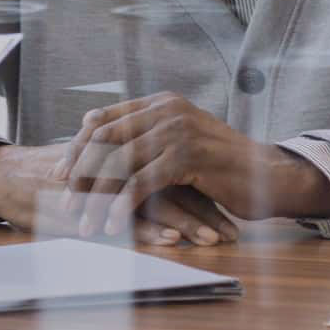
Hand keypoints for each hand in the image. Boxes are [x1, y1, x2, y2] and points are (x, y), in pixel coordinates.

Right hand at [0, 143, 238, 246]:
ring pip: (154, 203)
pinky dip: (149, 227)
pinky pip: (122, 217)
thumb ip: (127, 173)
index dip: (204, 192)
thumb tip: (168, 184)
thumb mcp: (95, 170)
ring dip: (187, 222)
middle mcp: (121, 168)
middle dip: (205, 211)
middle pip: (173, 187)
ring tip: (213, 238)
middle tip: (232, 231)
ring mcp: (106, 188)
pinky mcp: (89, 206)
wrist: (7, 178)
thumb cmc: (55, 179)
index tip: (232, 210)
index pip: (174, 173)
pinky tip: (172, 237)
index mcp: (126, 157)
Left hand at [53, 93, 329, 236]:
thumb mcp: (181, 146)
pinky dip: (122, 206)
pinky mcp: (187, 157)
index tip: (61, 176)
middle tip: (65, 202)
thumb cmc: (223, 167)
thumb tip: (102, 147)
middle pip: (104, 139)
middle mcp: (166, 110)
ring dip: (96, 197)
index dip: (78, 148)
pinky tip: (113, 226)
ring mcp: (177, 131)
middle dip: (80, 173)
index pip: (103, 120)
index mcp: (160, 103)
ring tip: (85, 225)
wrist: (269, 175)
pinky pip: (142, 182)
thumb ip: (147, 141)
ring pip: (119, 163)